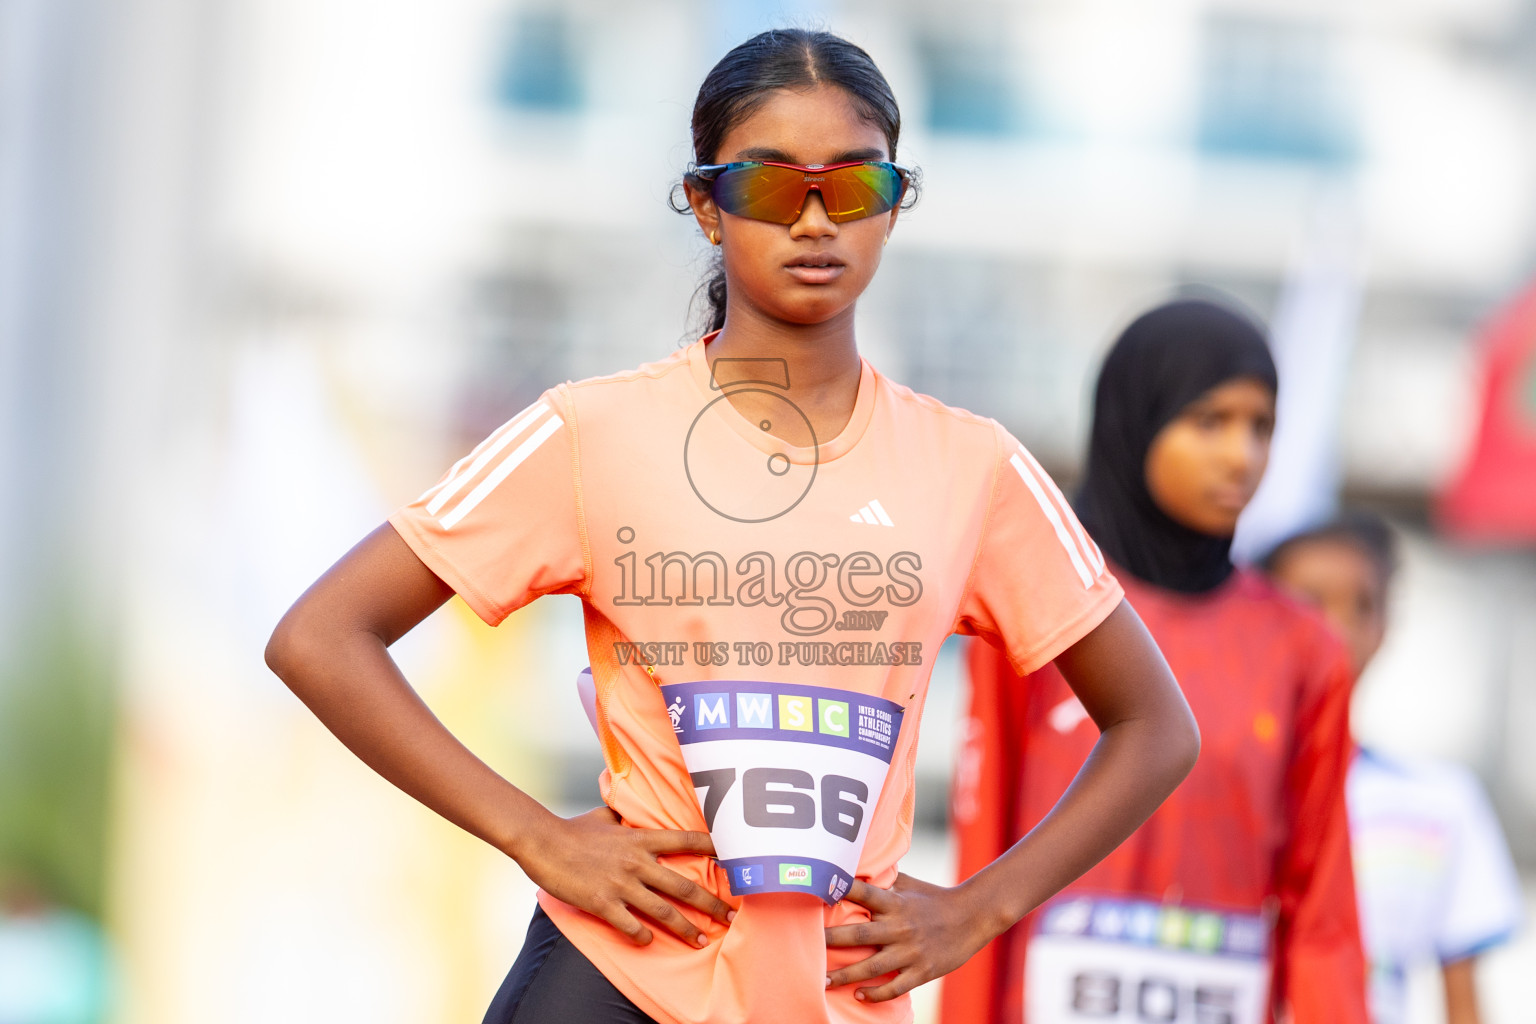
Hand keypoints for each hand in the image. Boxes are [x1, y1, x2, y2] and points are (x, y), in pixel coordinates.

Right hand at [516, 807, 734, 946]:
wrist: (542, 842)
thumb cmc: (573, 829)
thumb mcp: (604, 816)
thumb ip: (624, 817)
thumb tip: (630, 809)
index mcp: (641, 839)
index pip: (687, 841)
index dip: (715, 849)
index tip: (736, 860)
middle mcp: (637, 862)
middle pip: (684, 885)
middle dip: (712, 903)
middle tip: (731, 917)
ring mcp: (621, 884)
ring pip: (664, 911)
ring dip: (686, 928)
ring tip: (701, 939)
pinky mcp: (603, 903)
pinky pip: (631, 926)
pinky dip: (643, 936)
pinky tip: (649, 941)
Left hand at [824, 873, 997, 1001]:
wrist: (973, 916)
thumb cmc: (935, 897)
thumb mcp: (910, 883)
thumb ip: (884, 880)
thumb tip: (859, 865)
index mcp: (895, 902)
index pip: (863, 893)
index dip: (841, 890)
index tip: (818, 891)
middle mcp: (900, 927)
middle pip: (859, 936)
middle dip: (831, 941)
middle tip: (807, 947)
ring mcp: (911, 951)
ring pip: (871, 967)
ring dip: (845, 975)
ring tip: (822, 981)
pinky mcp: (922, 971)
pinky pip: (895, 986)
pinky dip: (876, 993)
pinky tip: (859, 995)